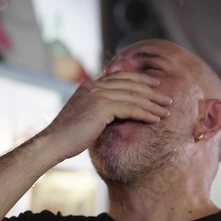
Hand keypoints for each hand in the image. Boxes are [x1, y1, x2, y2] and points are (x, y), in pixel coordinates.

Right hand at [48, 71, 172, 158]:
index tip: (154, 85)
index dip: (139, 80)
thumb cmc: (67, 137)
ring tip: (167, 110)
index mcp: (89, 86)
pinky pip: (130, 108)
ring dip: (153, 104)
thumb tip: (111, 117)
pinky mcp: (102, 107)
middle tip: (167, 98)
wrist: (54, 142)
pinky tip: (156, 119)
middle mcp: (94, 86)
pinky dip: (145, 113)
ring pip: (133, 96)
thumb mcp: (84, 119)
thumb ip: (98, 112)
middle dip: (151, 91)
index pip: (120, 77)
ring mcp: (98, 94)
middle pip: (130, 84)